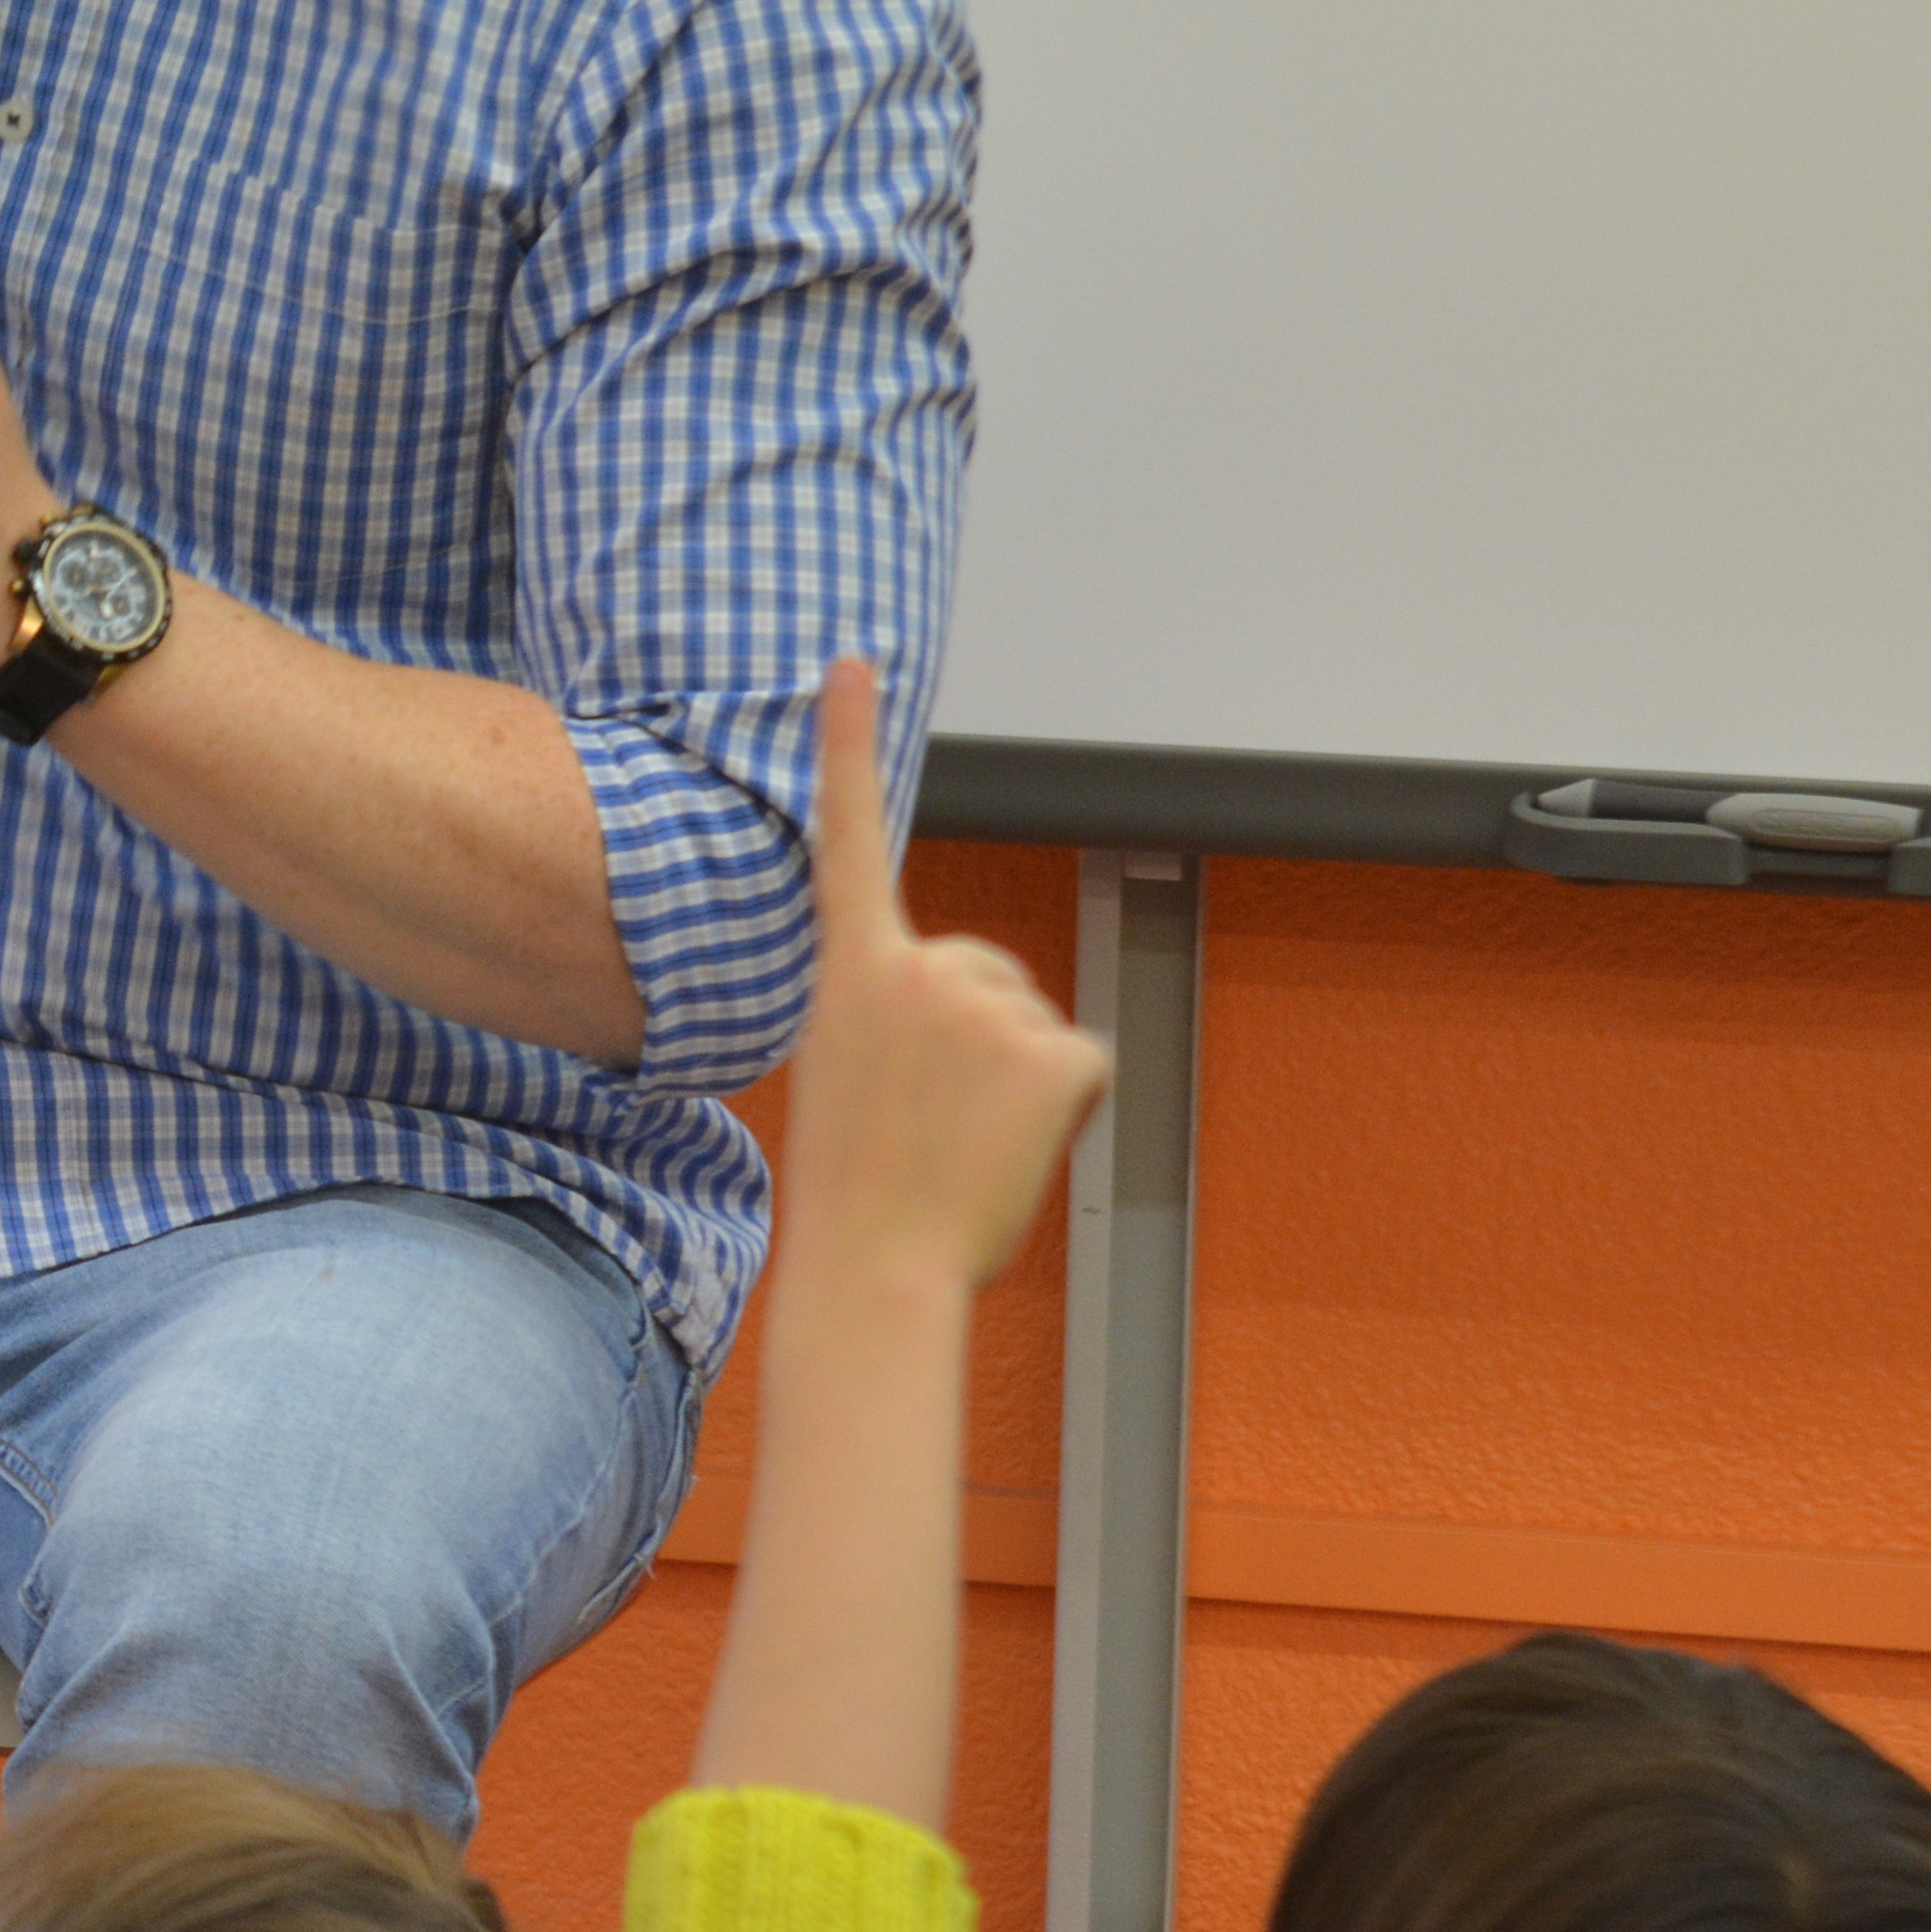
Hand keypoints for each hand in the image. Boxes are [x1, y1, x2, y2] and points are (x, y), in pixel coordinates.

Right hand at [779, 659, 1107, 1292]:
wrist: (873, 1267)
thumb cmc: (859, 1188)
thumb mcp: (851, 1069)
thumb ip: (898, 1011)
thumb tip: (975, 1017)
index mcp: (854, 969)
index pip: (850, 836)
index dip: (847, 744)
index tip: (850, 664)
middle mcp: (919, 966)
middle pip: (989, 972)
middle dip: (981, 1040)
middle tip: (930, 1121)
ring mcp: (988, 1006)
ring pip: (1036, 1024)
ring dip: (1017, 1084)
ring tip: (959, 1144)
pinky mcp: (1052, 1051)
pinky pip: (1083, 1064)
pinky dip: (1066, 1110)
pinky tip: (1013, 1149)